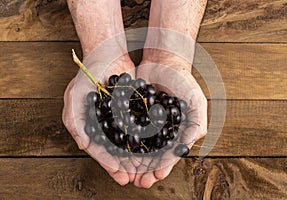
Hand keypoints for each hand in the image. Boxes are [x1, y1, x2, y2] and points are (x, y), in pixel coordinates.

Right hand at [63, 0, 139, 185]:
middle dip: (122, 165)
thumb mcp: (76, 95)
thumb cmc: (88, 72)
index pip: (98, 148)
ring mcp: (119, 117)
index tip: (118, 174)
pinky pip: (138, 127)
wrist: (108, 52)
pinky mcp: (132, 110)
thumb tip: (83, 146)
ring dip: (134, 157)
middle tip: (132, 179)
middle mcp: (104, 124)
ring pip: (127, 142)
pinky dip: (144, 139)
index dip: (107, 162)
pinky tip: (153, 149)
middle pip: (113, 149)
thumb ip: (75, 120)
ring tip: (143, 170)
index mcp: (88, 124)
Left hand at [133, 52, 207, 187]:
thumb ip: (196, 125)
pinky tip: (116, 152)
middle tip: (139, 182)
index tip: (156, 176)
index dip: (164, 166)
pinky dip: (121, 142)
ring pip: (137, 146)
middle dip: (146, 169)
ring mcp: (145, 123)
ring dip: (133, 161)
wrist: (164, 60)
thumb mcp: (195, 102)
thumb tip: (188, 147)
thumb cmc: (183, 81)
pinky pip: (125, 130)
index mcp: (176, 131)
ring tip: (126, 174)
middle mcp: (160, 130)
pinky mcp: (132, 113)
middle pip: (153, 154)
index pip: (170, 153)